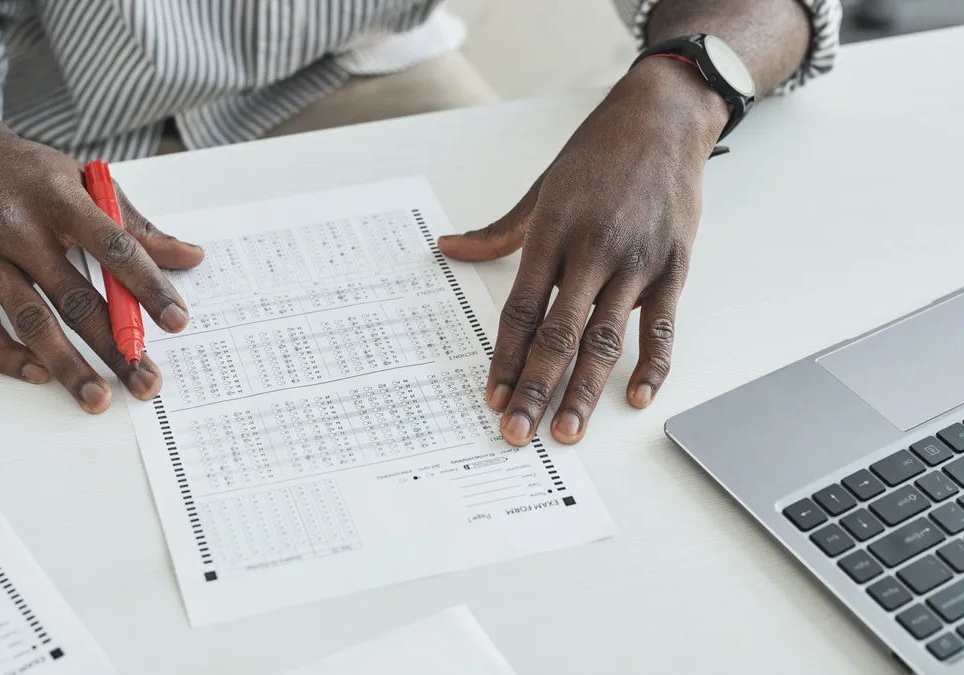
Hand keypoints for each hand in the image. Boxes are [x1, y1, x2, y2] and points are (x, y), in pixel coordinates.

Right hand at [0, 131, 202, 412]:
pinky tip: (42, 376)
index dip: (147, 286)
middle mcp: (16, 226)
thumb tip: (191, 257)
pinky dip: (12, 358)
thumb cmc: (31, 175)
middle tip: (146, 381)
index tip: (176, 321)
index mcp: (58, 198)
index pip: (113, 246)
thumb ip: (136, 226)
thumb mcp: (86, 183)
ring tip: (98, 397)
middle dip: (114, 346)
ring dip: (68, 365)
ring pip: (31, 321)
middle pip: (74, 297)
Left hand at [438, 58, 727, 445]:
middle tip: (519, 434)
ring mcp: (637, 263)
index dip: (505, 360)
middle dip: (535, 390)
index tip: (493, 398)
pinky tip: (635, 398)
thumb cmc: (597, 154)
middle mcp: (593, 251)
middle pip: (557, 335)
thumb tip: (449, 247)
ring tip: (567, 431)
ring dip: (584, 392)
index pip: (521, 311)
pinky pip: (661, 328)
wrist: (662, 119)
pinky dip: (651, 366)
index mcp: (553, 233)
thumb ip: (496, 232)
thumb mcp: (540, 190)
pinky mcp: (674, 267)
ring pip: (605, 340)